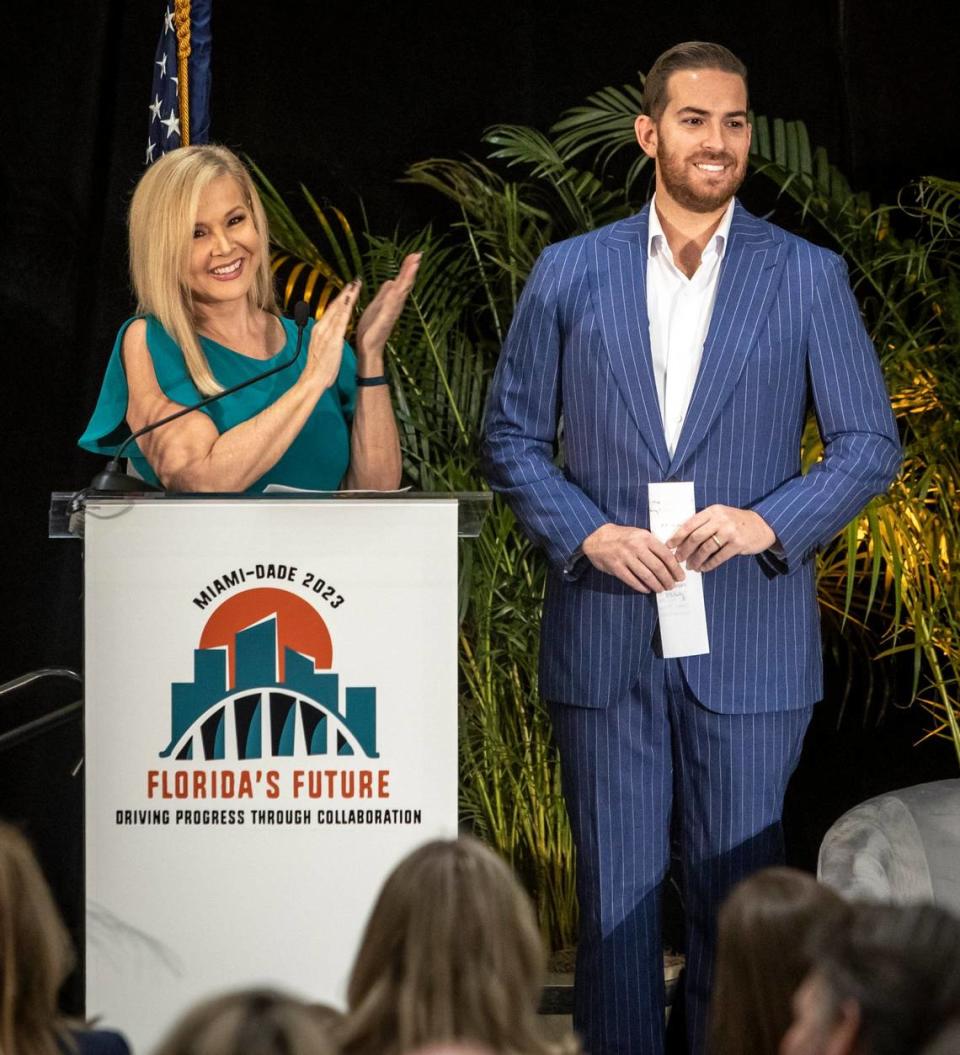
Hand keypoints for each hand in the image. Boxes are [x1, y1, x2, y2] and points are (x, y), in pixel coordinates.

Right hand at [303, 279, 360, 390]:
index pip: (331, 310)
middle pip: (334, 306)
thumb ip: (326, 338)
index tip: (348, 290)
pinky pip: (340, 321)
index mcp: (319, 330)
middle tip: (354, 282)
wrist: (312, 379)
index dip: (340, 299)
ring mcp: (326, 333)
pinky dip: (346, 310)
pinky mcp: (333, 340)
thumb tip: (331, 333)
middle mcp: (321, 328)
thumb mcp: (321, 348)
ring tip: (355, 287)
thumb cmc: (318, 368)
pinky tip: (351, 302)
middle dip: (345, 293)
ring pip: (337, 310)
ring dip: (347, 297)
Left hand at [354, 253, 421, 367]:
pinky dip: (397, 294)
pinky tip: (400, 285)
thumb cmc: (371, 329)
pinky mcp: (386, 318)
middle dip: (411, 269)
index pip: (401, 281)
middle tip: (418, 254)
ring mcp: (391, 312)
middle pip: (405, 284)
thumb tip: (390, 280)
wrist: (368, 347)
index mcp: (391, 301)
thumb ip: (384, 293)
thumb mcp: (376, 305)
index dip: (407, 268)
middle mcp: (394, 305)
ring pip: (402, 291)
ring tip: (414, 264)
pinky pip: (392, 304)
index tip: (414, 255)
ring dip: (408, 277)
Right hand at [581, 523, 684, 593]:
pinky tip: (647, 589)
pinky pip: (632, 580)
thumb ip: (653, 545)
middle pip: (658, 567)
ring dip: (656, 585)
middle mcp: (636, 547)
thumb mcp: (639, 534)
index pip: (665, 555)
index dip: (675, 568)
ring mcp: (625, 557)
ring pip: (646, 575)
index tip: (680, 576)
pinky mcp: (616, 567)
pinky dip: (641, 586)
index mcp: (645, 537)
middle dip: (667, 579)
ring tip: (662, 589)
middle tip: (672, 586)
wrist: (596, 537)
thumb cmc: (621, 536)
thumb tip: (670, 561)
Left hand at [668, 505, 776, 571]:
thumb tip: (681, 538)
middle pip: (696, 537)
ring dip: (696, 559)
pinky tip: (704, 568)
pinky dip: (709, 564)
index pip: (690, 524)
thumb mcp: (720, 515)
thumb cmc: (735, 521)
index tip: (669, 546)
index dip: (678, 536)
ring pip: (706, 548)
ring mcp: (730, 532)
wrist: (762, 525)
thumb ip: (704, 523)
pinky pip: (719, 557)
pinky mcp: (738, 544)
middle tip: (678, 559)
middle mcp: (721, 519)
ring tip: (691, 566)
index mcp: (712, 511)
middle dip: (684, 550)